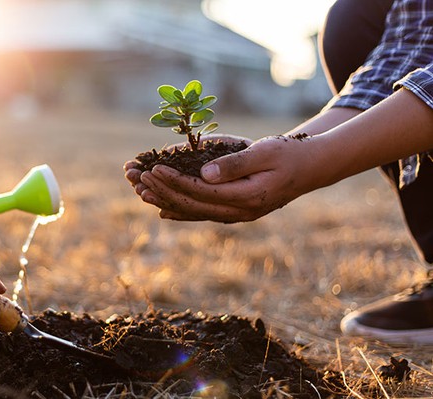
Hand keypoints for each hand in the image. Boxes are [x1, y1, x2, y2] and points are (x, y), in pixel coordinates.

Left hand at [135, 135, 324, 222]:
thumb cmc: (288, 154)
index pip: (201, 191)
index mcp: (247, 198)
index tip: (154, 169)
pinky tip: (163, 209)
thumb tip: (204, 174)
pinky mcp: (235, 211)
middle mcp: (240, 212)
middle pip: (192, 204)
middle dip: (163, 191)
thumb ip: (235, 164)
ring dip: (167, 202)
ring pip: (195, 212)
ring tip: (141, 193)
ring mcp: (238, 215)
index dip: (175, 181)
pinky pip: (203, 213)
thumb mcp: (264, 152)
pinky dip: (182, 211)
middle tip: (138, 179)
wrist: (311, 168)